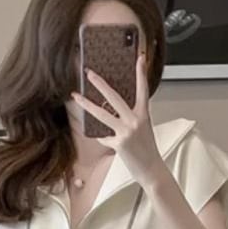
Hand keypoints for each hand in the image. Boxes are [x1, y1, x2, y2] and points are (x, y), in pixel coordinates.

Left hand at [70, 54, 165, 189]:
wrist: (151, 169)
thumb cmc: (147, 148)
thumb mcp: (143, 128)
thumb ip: (131, 116)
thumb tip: (113, 108)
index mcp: (144, 114)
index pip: (143, 89)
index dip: (141, 73)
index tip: (139, 58)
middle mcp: (135, 120)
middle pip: (114, 97)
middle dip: (100, 84)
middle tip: (90, 73)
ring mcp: (126, 132)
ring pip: (101, 114)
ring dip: (86, 104)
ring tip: (76, 96)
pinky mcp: (118, 143)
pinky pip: (103, 136)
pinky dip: (101, 136)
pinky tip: (100, 136)